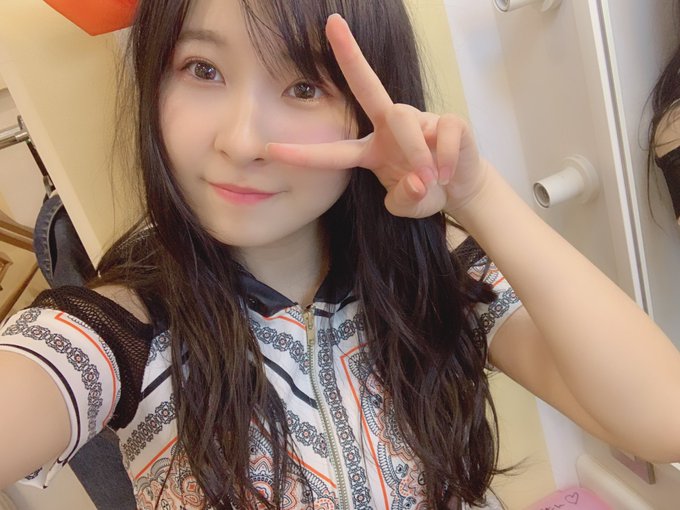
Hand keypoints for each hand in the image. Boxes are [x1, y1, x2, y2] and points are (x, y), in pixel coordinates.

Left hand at [266, 13, 487, 218]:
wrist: (462, 187)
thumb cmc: (426, 191)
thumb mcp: (409, 205)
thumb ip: (405, 200)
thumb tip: (417, 180)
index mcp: (370, 149)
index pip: (333, 151)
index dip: (304, 153)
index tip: (271, 148)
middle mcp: (390, 126)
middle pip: (366, 86)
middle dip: (350, 54)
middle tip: (332, 22)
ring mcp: (420, 119)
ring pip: (405, 120)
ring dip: (417, 155)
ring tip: (430, 180)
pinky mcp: (449, 120)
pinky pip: (442, 134)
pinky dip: (446, 160)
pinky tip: (448, 174)